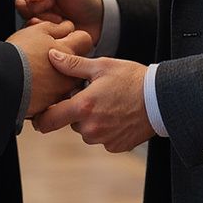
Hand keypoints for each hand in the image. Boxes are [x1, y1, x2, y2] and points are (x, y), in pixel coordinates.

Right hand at [7, 20, 93, 117]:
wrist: (1, 82)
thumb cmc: (18, 55)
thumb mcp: (38, 31)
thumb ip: (56, 28)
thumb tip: (66, 27)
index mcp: (69, 54)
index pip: (85, 40)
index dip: (74, 36)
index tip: (64, 38)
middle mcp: (70, 75)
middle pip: (76, 64)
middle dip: (66, 59)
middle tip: (46, 56)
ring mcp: (60, 93)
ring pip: (65, 82)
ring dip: (55, 76)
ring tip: (36, 72)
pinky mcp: (48, 107)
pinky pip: (51, 97)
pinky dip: (44, 92)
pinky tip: (31, 86)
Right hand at [15, 0, 103, 46]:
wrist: (97, 19)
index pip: (23, 2)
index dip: (37, 4)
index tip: (51, 3)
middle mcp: (33, 13)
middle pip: (26, 19)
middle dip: (43, 18)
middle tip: (58, 18)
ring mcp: (38, 29)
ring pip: (32, 33)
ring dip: (47, 30)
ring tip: (62, 25)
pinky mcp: (46, 44)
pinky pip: (39, 46)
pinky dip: (50, 41)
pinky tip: (62, 36)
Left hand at [32, 53, 153, 152]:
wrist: (161, 99)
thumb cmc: (132, 79)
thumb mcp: (102, 66)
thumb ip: (73, 65)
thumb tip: (51, 56)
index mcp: (83, 107)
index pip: (49, 120)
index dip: (41, 117)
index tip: (41, 113)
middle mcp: (91, 128)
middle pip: (70, 123)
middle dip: (76, 111)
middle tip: (93, 95)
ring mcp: (104, 140)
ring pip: (86, 131)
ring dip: (91, 120)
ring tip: (109, 103)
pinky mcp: (116, 147)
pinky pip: (102, 138)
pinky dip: (106, 128)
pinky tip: (118, 114)